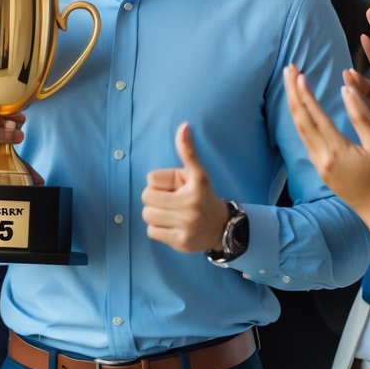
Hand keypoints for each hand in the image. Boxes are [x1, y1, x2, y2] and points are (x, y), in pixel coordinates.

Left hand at [141, 123, 230, 252]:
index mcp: (193, 187)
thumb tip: (183, 126)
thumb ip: (188, 151)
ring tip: (169, 213)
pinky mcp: (181, 242)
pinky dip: (158, 228)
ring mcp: (185, 227)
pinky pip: (152, 232)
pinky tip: (171, 225)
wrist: (223, 227)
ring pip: (148, 216)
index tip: (172, 187)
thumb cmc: (203, 195)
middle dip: (154, 198)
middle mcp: (190, 208)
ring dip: (155, 214)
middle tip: (167, 200)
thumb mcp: (197, 173)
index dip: (158, 183)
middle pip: (147, 199)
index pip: (151, 180)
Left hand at [284, 65, 369, 243]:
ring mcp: (319, 165)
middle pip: (300, 119)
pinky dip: (300, 121)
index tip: (298, 73)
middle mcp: (322, 157)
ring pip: (300, 130)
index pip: (314, 114)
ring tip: (291, 85)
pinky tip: (301, 112)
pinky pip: (305, 140)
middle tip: (288, 70)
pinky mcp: (322, 170)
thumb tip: (345, 91)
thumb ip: (360, 116)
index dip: (305, 92)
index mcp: (336, 149)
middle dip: (292, 92)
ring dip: (294, 105)